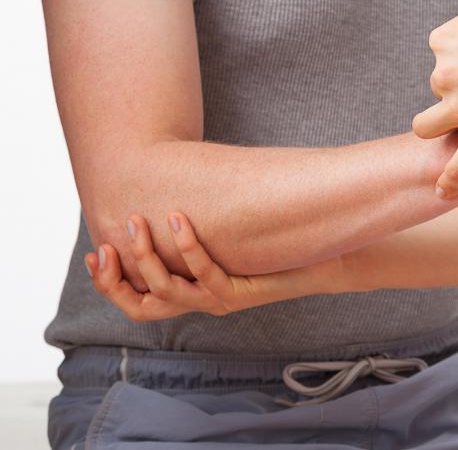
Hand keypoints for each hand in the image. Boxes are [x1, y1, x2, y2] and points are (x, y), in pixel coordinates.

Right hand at [84, 213, 336, 320]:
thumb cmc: (274, 243)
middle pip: (142, 306)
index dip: (109, 284)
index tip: (96, 253)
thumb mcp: (226, 233)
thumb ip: (195, 223)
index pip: (136, 302)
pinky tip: (178, 217)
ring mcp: (220, 301)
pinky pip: (206, 274)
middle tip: (109, 241)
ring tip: (139, 221)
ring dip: (148, 256)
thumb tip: (164, 189)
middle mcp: (201, 303)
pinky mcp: (242, 293)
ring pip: (168, 291)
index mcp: (191, 293)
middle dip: (116, 278)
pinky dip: (189, 246)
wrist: (323, 260)